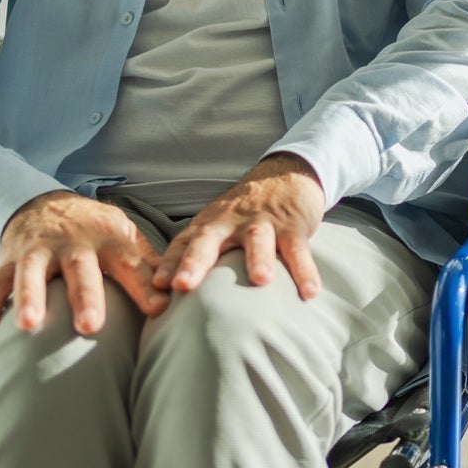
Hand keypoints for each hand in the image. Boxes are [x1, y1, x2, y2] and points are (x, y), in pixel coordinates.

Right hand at [0, 190, 167, 349]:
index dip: (146, 286)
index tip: (160, 310)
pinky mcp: (9, 261)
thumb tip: (180, 291)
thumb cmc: (93, 232)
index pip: (132, 264)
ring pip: (30, 272)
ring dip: (29, 297)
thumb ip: (148, 264)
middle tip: (91, 325)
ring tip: (29, 326)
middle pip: (80, 268)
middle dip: (85, 295)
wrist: (44, 204)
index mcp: (108, 240)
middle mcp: (72, 244)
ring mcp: (38, 251)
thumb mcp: (124, 237)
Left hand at [153, 154, 325, 298]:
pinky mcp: (292, 226)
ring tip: (260, 280)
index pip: (183, 244)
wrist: (286, 174)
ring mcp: (262, 222)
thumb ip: (194, 252)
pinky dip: (305, 271)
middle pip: (209, 240)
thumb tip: (162, 291)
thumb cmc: (244, 213)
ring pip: (257, 239)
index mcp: (209, 225)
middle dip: (195, 262)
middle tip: (183, 285)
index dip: (169, 263)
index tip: (156, 285)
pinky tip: (310, 292)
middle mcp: (231, 222)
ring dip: (258, 258)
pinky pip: (299, 250)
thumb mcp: (216, 225)